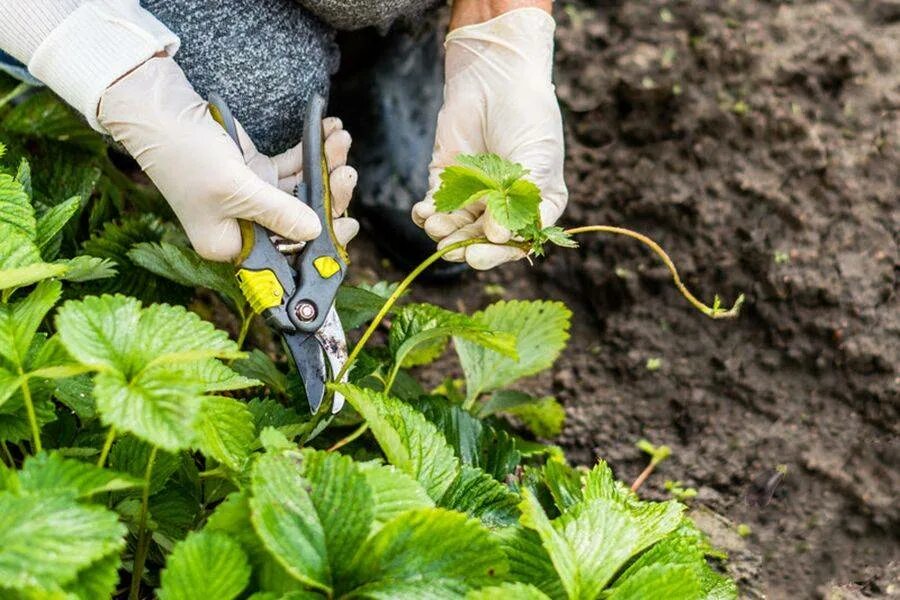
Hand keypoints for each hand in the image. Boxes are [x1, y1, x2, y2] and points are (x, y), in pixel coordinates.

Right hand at [98, 57, 358, 261]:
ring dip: (325, 166)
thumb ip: (278, 212)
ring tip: (339, 141)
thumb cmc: (186, 155)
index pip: (285, 257)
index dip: (320, 244)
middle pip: (301, 223)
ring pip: (302, 191)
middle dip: (328, 197)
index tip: (347, 225)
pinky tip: (328, 131)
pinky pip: (292, 168)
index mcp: (231, 245)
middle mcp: (243, 227)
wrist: (159, 109)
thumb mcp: (235, 189)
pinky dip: (310, 152)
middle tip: (346, 174)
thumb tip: (317, 231)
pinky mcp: (255, 172)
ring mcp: (252, 199)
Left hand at [412, 8, 566, 269]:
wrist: (495, 77)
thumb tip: (497, 237)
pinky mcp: (446, 181)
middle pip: (484, 240)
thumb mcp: (537, 159)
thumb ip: (520, 201)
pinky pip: (435, 208)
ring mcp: (475, 196)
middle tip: (451, 250)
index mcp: (535, 207)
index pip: (517, 242)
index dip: (498, 254)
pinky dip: (426, 214)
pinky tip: (422, 213)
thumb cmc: (527, 116)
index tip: (478, 256)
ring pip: (457, 228)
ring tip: (436, 227)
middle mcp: (505, 207)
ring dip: (445, 233)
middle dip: (466, 246)